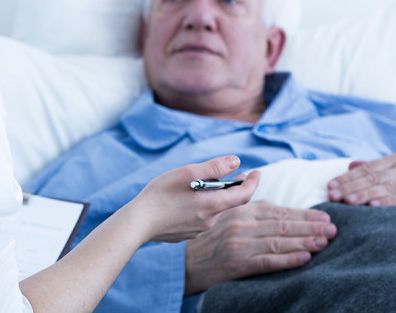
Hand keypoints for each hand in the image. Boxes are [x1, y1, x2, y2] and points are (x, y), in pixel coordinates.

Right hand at [130, 155, 259, 243]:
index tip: (256, 172)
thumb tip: (236, 161)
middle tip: (236, 175)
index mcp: (213, 205)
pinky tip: (190, 199)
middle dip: (234, 188)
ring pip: (215, 210)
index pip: (244, 195)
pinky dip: (204, 206)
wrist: (139, 222)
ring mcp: (198, 230)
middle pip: (230, 202)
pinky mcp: (187, 233)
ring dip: (217, 197)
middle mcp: (210, 221)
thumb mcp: (188, 172)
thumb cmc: (161, 194)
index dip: (252, 182)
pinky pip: (202, 218)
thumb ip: (214, 167)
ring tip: (209, 184)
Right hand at [184, 201, 336, 295]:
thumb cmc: (207, 236)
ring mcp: (240, 244)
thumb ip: (238, 195)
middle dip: (311, 227)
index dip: (304, 214)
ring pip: (279, 241)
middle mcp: (242, 224)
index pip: (279, 211)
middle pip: (283, 225)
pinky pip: (268, 261)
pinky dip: (288, 259)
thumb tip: (249, 175)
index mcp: (241, 210)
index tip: (325, 217)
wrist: (186, 262)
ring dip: (305, 241)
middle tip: (333, 229)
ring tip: (325, 242)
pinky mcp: (238, 263)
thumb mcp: (219, 208)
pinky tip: (305, 258)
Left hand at [327, 152, 395, 237]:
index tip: (329, 187)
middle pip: (373, 176)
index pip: (366, 169)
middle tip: (332, 195)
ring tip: (347, 200)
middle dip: (350, 186)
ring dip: (364, 194)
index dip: (346, 178)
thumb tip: (349, 164)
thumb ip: (377, 170)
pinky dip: (388, 201)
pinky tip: (374, 206)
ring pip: (385, 186)